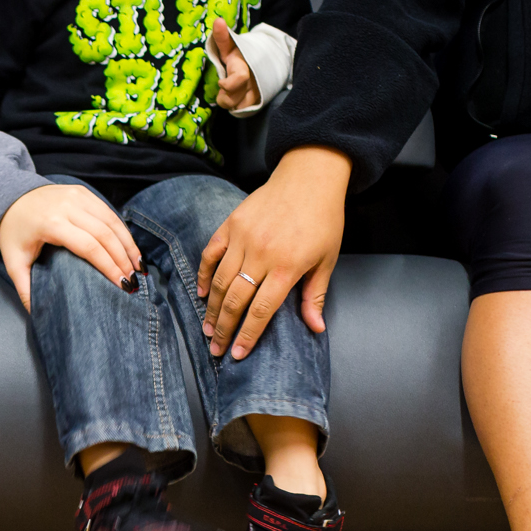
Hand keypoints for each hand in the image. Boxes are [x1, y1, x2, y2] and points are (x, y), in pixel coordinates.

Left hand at [0, 183, 142, 311]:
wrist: (10, 197)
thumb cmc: (15, 233)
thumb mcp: (14, 262)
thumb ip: (25, 288)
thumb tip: (38, 314)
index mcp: (51, 223)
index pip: (89, 246)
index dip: (109, 266)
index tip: (122, 286)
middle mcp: (67, 205)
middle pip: (105, 234)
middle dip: (123, 259)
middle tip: (134, 282)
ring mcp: (77, 195)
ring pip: (111, 221)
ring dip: (128, 245)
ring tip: (138, 268)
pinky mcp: (83, 192)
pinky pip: (108, 212)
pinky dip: (122, 231)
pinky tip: (130, 249)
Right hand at [197, 146, 349, 358]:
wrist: (309, 177)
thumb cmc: (323, 218)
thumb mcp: (327, 259)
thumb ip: (314, 295)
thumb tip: (315, 328)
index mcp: (287, 267)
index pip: (260, 311)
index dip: (247, 335)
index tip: (238, 353)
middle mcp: (262, 254)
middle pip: (236, 301)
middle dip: (224, 329)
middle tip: (216, 349)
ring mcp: (243, 238)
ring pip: (221, 282)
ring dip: (212, 309)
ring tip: (208, 328)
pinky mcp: (231, 225)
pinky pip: (211, 254)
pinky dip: (205, 275)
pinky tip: (203, 294)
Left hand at [209, 18, 258, 112]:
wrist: (264, 62)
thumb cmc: (240, 55)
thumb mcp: (230, 46)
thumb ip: (222, 37)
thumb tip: (217, 21)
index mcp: (244, 66)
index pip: (239, 78)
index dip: (227, 85)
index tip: (220, 82)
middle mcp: (253, 81)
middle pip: (234, 99)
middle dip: (224, 97)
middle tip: (223, 88)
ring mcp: (257, 92)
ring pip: (239, 107)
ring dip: (231, 102)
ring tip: (229, 91)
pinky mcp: (259, 101)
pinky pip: (244, 111)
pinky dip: (237, 106)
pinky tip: (236, 97)